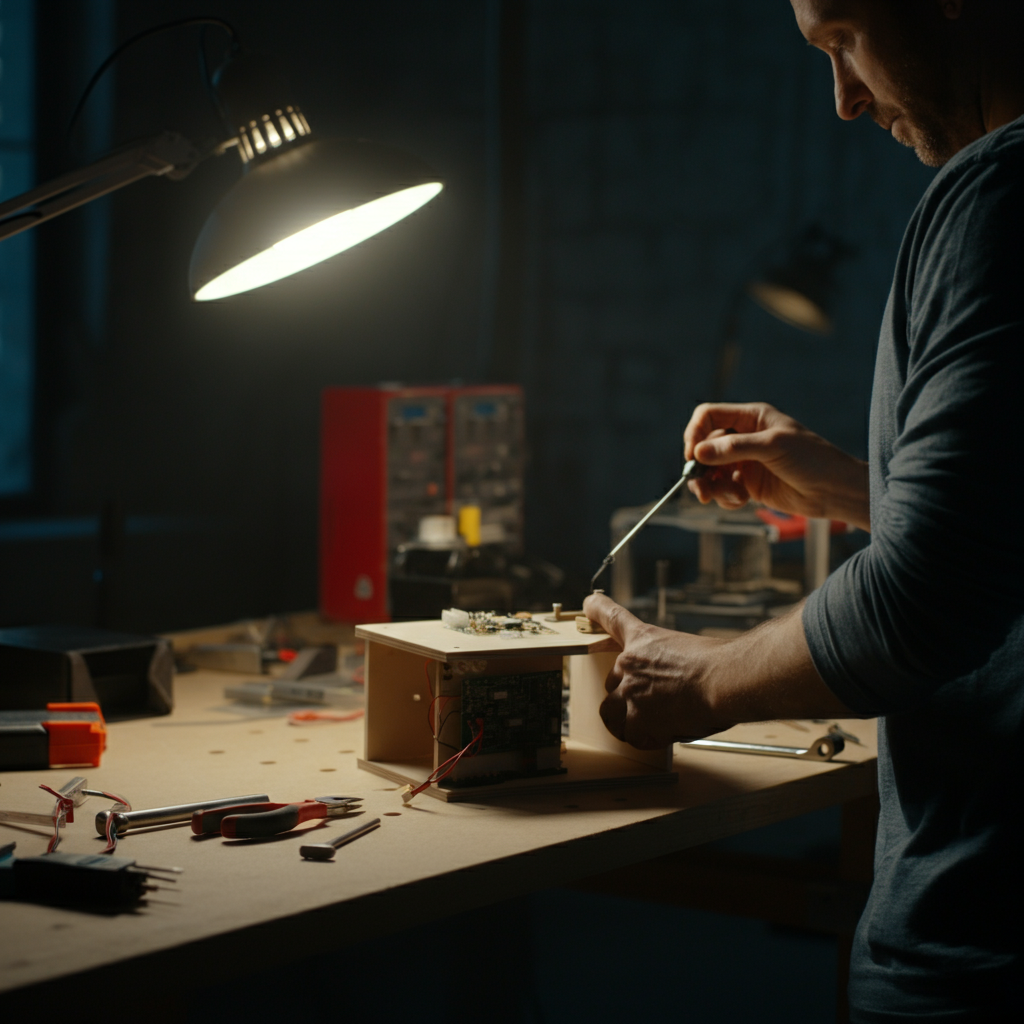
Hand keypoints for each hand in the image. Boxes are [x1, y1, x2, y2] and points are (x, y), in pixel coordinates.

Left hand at [582, 592, 730, 747]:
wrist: (724, 680)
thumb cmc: (717, 664)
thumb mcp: (689, 649)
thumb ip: (669, 663)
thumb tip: (674, 684)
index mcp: (642, 640)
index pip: (611, 617)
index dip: (596, 608)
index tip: (588, 603)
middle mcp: (629, 664)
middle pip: (611, 683)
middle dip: (625, 695)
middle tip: (649, 703)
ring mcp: (631, 693)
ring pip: (611, 714)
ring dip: (625, 722)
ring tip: (645, 726)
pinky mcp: (639, 719)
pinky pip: (633, 736)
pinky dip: (648, 739)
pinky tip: (663, 736)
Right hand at [683, 402, 869, 529]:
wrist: (834, 490)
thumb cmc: (812, 459)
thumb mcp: (772, 447)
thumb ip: (733, 448)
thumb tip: (698, 452)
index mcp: (751, 418)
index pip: (709, 416)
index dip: (695, 433)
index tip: (693, 456)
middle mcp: (744, 437)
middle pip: (705, 446)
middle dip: (700, 467)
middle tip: (701, 487)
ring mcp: (745, 461)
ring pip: (711, 471)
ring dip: (710, 486)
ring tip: (718, 498)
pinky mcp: (748, 484)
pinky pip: (723, 489)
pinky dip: (725, 497)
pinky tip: (740, 501)